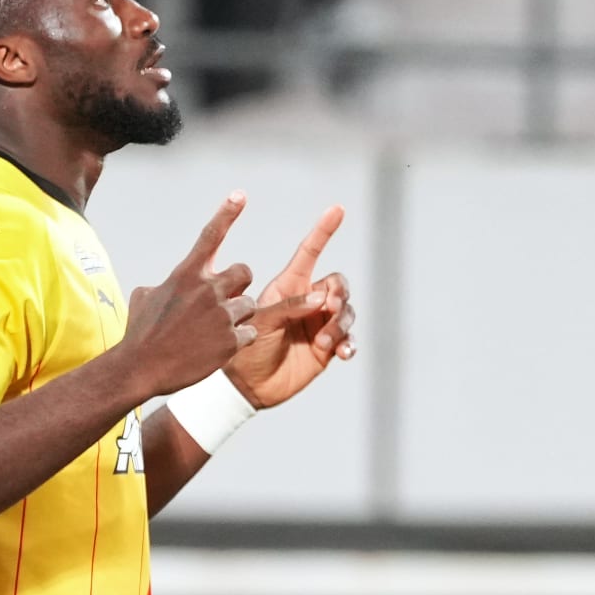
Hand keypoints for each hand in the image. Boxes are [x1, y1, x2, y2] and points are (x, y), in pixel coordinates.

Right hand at [121, 192, 256, 397]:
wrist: (140, 368)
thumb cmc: (139, 333)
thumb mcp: (144, 298)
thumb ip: (164, 285)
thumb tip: (163, 286)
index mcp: (186, 275)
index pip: (210, 236)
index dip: (227, 213)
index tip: (241, 194)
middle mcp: (207, 290)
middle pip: (245, 272)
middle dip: (238, 285)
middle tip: (224, 302)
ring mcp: (221, 315)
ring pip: (249, 305)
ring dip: (237, 317)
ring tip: (214, 333)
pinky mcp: (231, 341)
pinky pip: (249, 332)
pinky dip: (237, 341)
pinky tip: (217, 350)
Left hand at [223, 204, 355, 408]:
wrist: (246, 386)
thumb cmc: (245, 348)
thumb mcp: (262, 321)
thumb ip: (290, 306)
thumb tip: (323, 298)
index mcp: (289, 286)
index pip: (310, 252)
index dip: (323, 230)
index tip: (337, 209)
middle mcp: (308, 301)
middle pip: (338, 284)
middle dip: (339, 294)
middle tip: (328, 309)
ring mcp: (319, 324)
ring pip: (347, 311)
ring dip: (341, 324)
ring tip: (324, 341)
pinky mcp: (327, 347)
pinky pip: (348, 338)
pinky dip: (349, 342)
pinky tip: (343, 352)